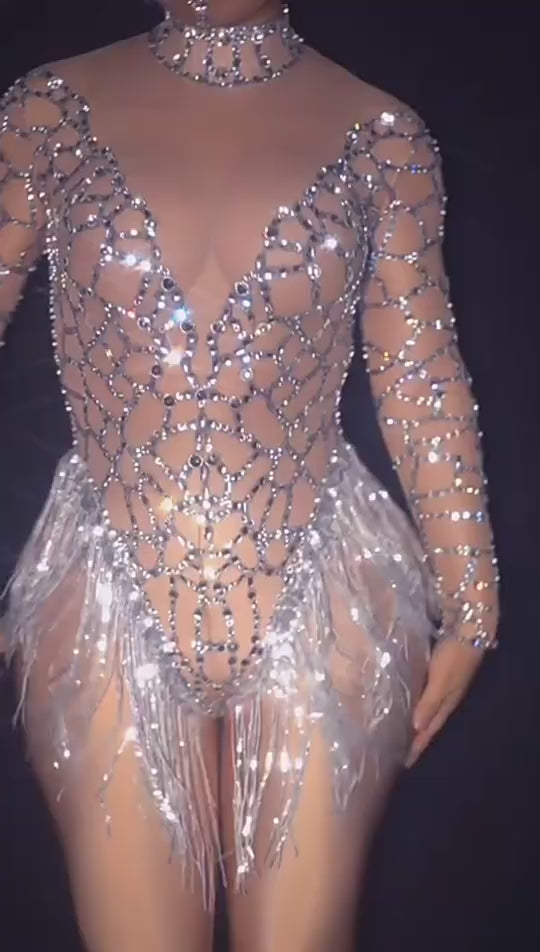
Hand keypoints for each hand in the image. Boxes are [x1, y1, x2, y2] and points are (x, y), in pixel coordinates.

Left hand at [405, 637, 484, 767]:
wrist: (470, 630)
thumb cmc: (454, 656)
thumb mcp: (441, 681)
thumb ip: (429, 703)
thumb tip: (416, 729)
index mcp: (447, 703)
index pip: (429, 730)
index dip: (417, 746)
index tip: (405, 763)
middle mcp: (447, 697)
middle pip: (429, 722)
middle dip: (416, 738)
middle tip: (400, 751)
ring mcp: (446, 684)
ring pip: (429, 709)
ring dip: (416, 720)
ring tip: (401, 730)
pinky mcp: (443, 672)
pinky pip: (427, 694)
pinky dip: (418, 702)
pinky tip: (409, 700)